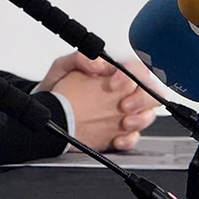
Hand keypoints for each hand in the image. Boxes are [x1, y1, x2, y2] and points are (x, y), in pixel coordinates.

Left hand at [43, 56, 158, 151]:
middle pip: (151, 91)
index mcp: (112, 73)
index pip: (135, 68)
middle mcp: (122, 92)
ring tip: (124, 123)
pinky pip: (135, 137)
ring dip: (141, 119)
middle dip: (143, 98)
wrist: (47, 113)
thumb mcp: (63, 67)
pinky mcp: (118, 131)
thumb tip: (96, 62)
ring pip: (148, 114)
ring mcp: (122, 112)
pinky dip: (130, 139)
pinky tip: (117, 139)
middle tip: (124, 105)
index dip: (131, 74)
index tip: (114, 83)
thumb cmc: (56, 87)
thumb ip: (79, 58)